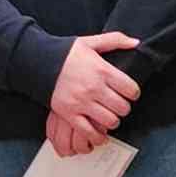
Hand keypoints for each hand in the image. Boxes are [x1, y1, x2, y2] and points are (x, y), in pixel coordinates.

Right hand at [45, 32, 141, 157]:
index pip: (131, 89)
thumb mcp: (91, 42)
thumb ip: (116, 40)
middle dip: (124, 108)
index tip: (130, 93)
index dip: (134, 93)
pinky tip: (100, 133)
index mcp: (102, 70)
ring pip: (110, 121)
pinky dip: (97, 136)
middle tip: (119, 106)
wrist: (39, 63)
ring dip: (113, 121)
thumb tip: (136, 42)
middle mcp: (94, 88)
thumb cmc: (66, 53)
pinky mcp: (69, 114)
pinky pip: (89, 132)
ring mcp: (81, 103)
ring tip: (109, 116)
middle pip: (122, 108)